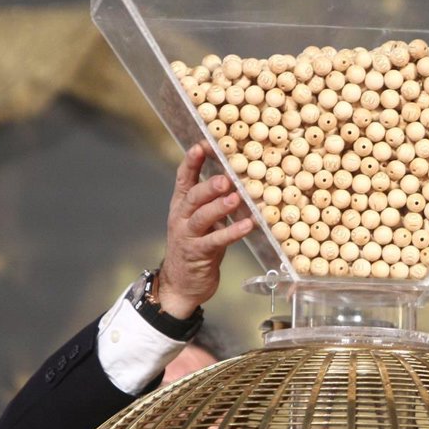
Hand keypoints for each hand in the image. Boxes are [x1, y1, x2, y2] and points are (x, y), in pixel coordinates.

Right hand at [156, 143, 253, 317]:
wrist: (181, 285)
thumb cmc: (196, 248)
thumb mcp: (201, 221)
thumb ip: (212, 202)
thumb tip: (237, 180)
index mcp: (181, 205)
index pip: (184, 177)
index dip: (193, 161)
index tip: (204, 144)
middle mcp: (181, 217)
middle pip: (193, 196)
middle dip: (209, 185)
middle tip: (226, 177)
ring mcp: (187, 236)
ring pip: (202, 217)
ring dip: (220, 206)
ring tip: (236, 197)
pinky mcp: (198, 254)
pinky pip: (216, 241)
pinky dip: (232, 232)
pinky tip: (247, 225)